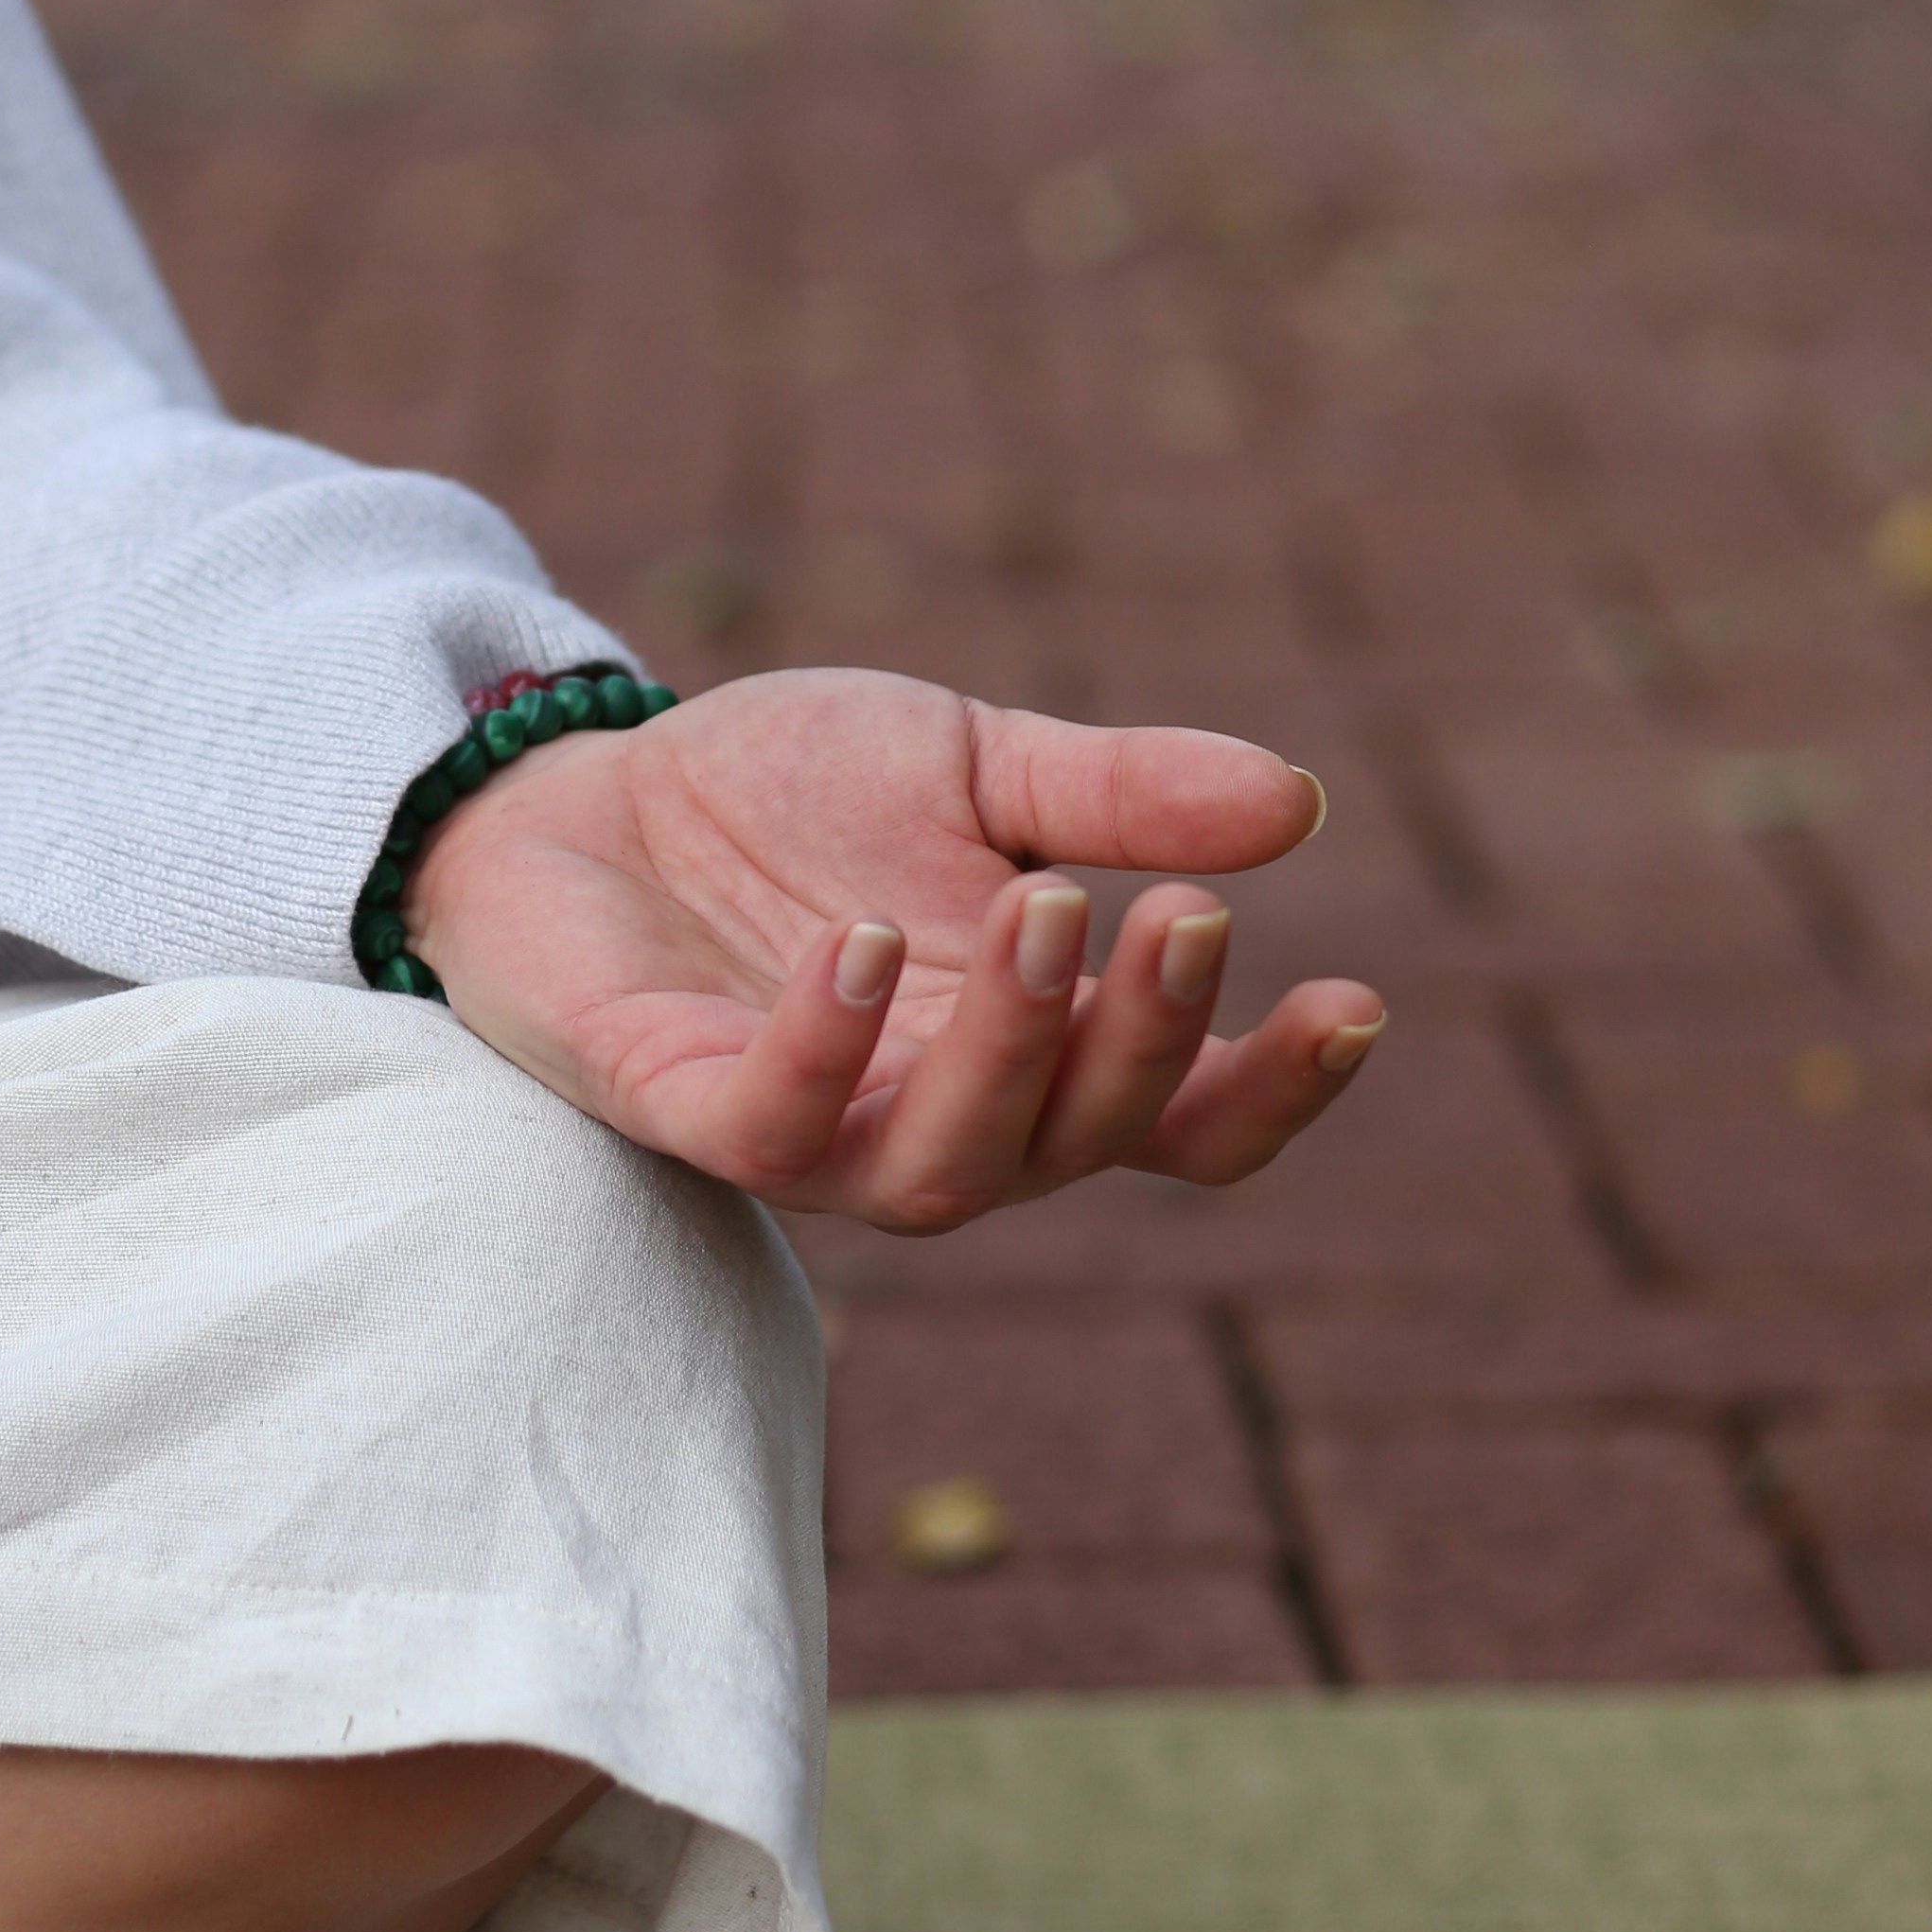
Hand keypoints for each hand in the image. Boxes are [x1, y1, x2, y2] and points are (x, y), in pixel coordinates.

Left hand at [398, 667, 1384, 1229]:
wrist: (573, 782)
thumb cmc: (781, 797)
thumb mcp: (968, 760)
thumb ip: (1116, 792)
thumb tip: (1295, 801)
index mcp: (1033, 1050)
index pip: (1186, 1123)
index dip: (1276, 1088)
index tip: (1357, 1000)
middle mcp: (938, 1118)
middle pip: (1083, 1145)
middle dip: (1145, 1040)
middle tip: (1174, 911)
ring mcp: (814, 1131)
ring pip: (946, 1171)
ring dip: (1013, 1053)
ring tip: (1047, 907)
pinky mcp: (681, 1107)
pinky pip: (771, 1126)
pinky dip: (828, 1048)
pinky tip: (863, 942)